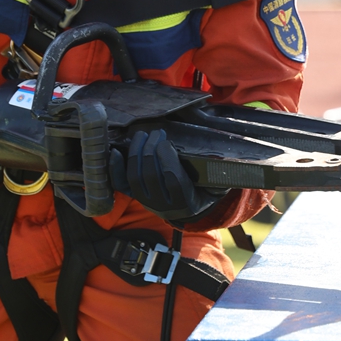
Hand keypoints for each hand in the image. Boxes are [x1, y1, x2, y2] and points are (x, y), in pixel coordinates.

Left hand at [110, 128, 224, 223]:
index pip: (172, 179)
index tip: (167, 141)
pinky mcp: (135, 197)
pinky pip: (120, 185)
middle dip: (151, 150)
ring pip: (134, 178)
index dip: (167, 158)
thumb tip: (224, 156)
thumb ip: (220, 173)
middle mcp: (163, 206)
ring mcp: (146, 202)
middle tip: (157, 132)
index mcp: (185, 202)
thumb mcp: (217, 185)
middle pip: (151, 176)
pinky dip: (115, 169)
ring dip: (136, 153)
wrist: (190, 208)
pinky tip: (115, 152)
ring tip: (143, 135)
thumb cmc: (204, 190)